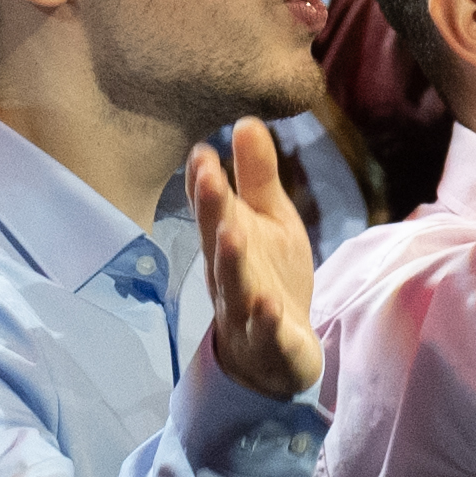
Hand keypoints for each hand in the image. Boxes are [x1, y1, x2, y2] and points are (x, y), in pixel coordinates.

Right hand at [183, 116, 328, 404]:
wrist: (274, 356)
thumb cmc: (268, 277)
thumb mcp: (270, 222)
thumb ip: (256, 176)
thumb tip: (246, 120)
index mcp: (227, 242)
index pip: (211, 209)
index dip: (204, 182)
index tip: (201, 151)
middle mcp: (228, 275)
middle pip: (217, 242)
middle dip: (211, 211)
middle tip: (207, 175)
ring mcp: (246, 311)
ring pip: (235, 286)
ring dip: (232, 261)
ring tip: (232, 233)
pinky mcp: (272, 344)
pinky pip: (267, 333)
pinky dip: (266, 320)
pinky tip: (268, 304)